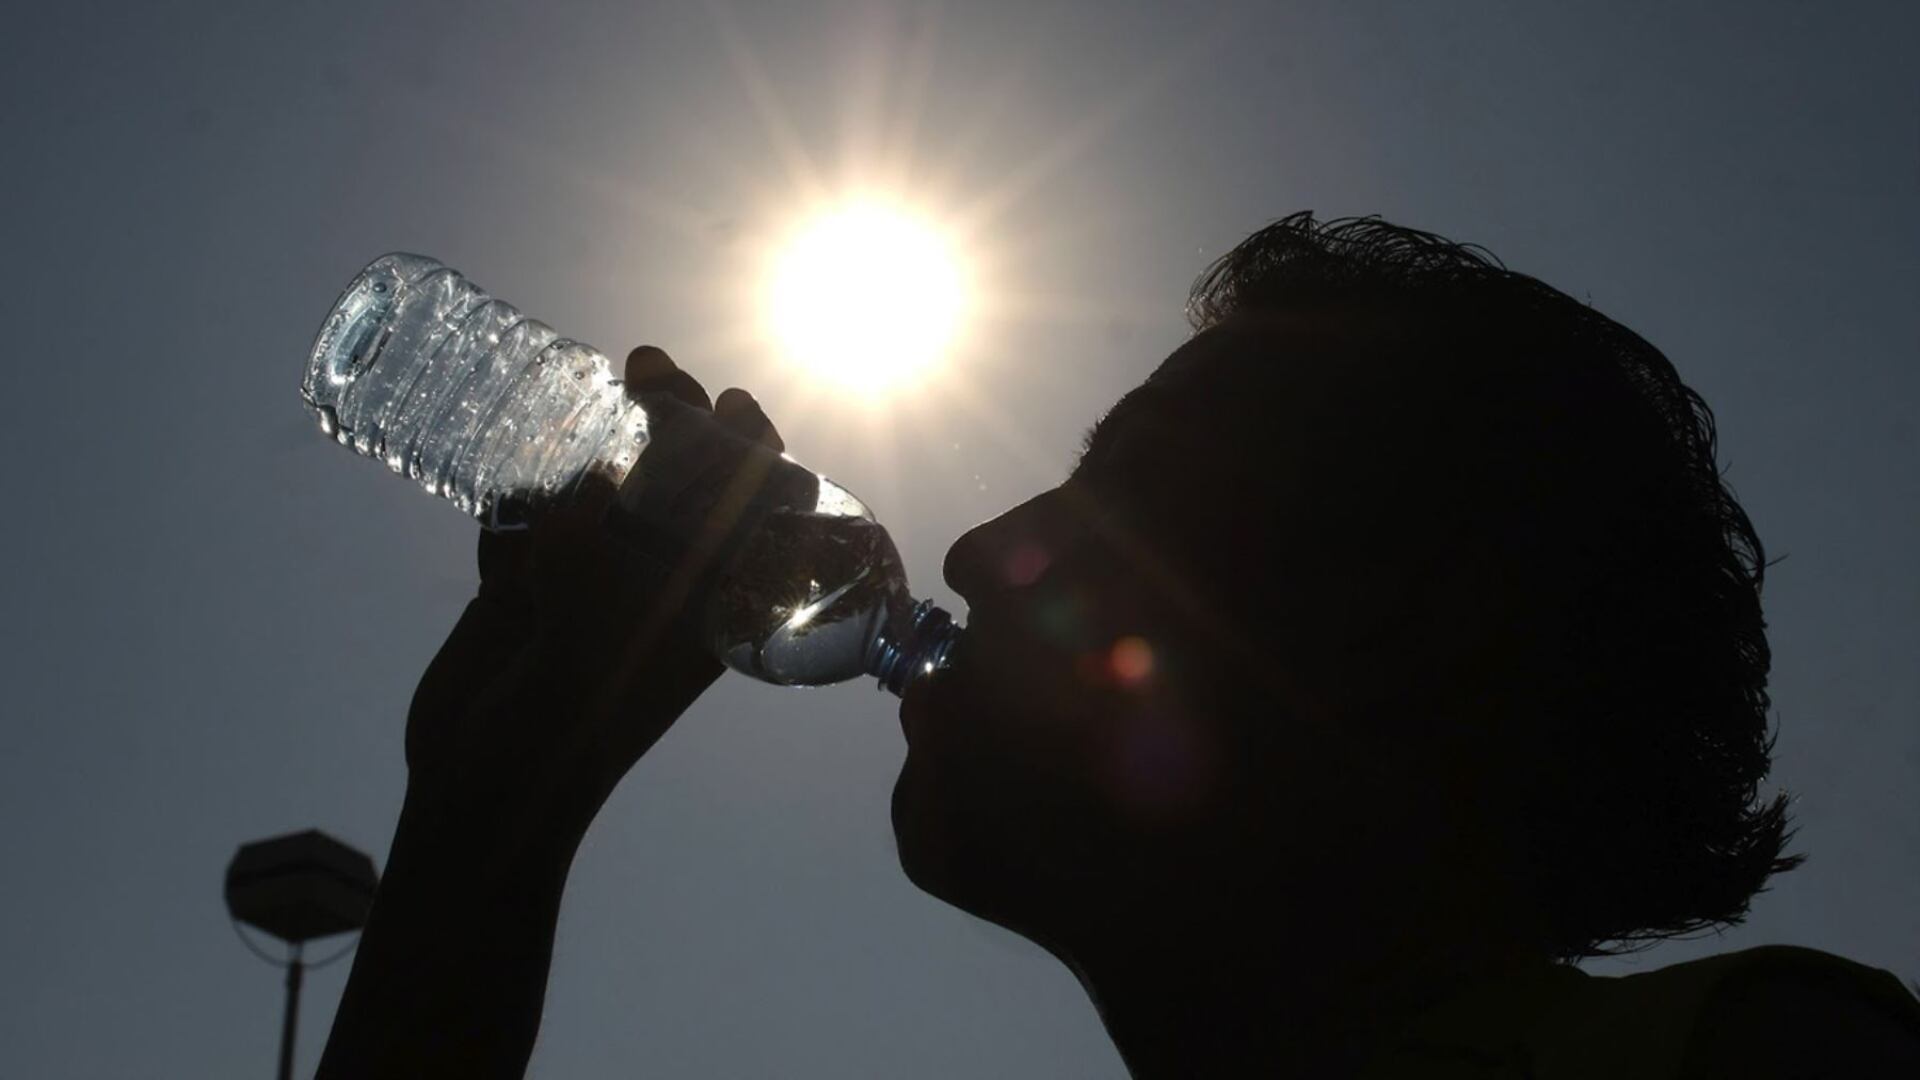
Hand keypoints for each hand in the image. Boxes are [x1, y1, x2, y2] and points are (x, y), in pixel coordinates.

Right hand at [403, 345, 785, 841]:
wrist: (477, 793)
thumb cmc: (562, 733)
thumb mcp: (597, 648)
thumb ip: (594, 564)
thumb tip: (592, 482)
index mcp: (706, 610)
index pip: (757, 520)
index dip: (759, 458)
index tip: (736, 404)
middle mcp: (656, 591)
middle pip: (684, 487)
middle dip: (676, 420)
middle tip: (651, 369)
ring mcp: (586, 586)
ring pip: (609, 491)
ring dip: (605, 438)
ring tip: (606, 384)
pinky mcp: (523, 589)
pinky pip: (531, 519)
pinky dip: (526, 492)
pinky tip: (517, 485)